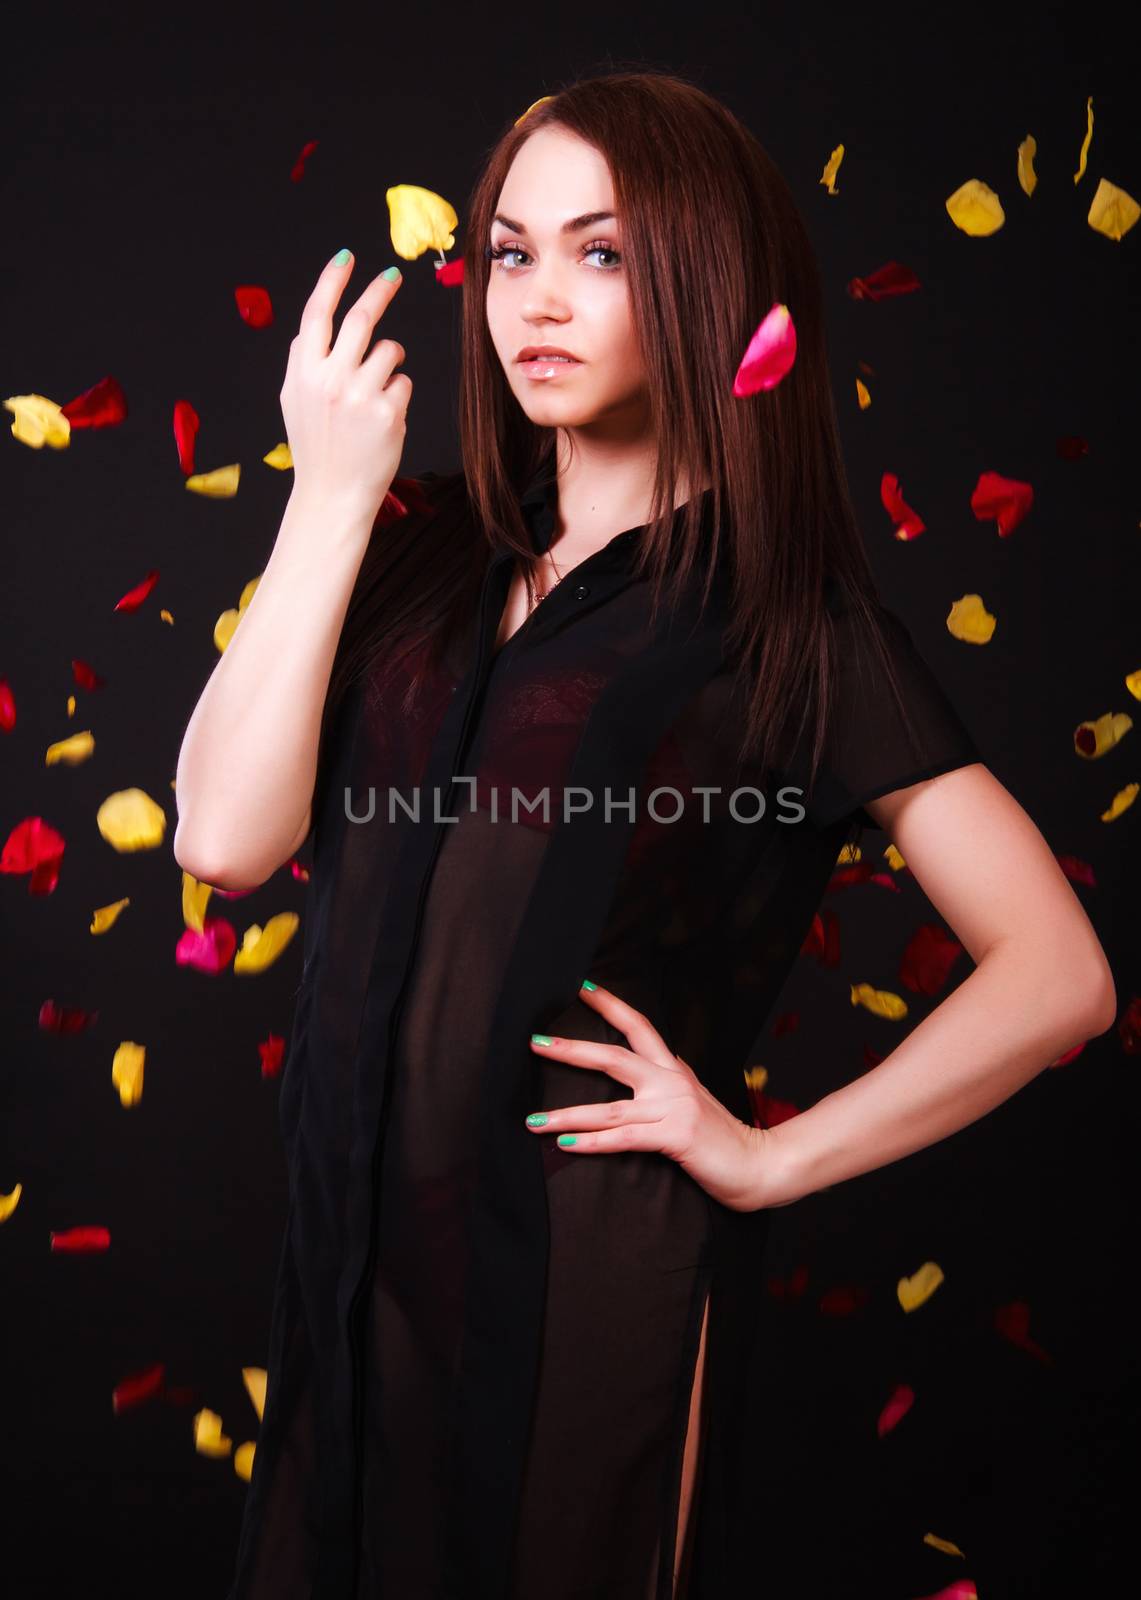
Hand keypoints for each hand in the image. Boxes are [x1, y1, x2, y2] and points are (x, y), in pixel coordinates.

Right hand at [279, 250, 411, 522]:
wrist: (332, 495)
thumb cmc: (317, 447)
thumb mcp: (294, 401)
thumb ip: (303, 363)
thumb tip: (311, 328)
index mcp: (303, 372)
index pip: (317, 313)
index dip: (332, 280)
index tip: (347, 257)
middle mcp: (330, 379)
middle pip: (360, 319)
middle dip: (379, 290)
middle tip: (393, 276)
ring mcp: (360, 396)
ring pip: (390, 351)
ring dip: (390, 361)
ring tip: (377, 391)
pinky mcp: (388, 413)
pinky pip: (403, 383)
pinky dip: (397, 394)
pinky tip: (384, 419)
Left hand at [525, 981, 770, 1212]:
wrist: (757, 1166)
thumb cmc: (720, 1139)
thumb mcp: (691, 1102)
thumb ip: (665, 1085)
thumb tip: (637, 1075)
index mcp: (674, 1070)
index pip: (639, 1027)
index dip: (611, 1005)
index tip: (582, 987)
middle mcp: (671, 1082)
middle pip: (614, 1057)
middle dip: (571, 1050)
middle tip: (536, 1042)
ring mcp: (673, 1108)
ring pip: (609, 1108)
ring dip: (567, 1114)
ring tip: (534, 1119)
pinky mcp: (675, 1136)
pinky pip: (624, 1139)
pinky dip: (592, 1142)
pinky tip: (566, 1144)